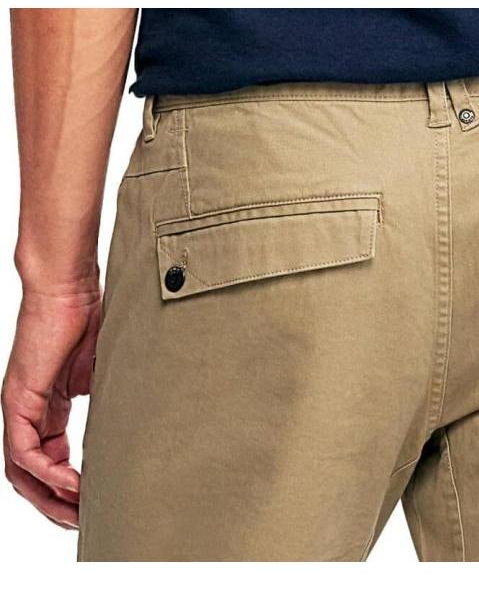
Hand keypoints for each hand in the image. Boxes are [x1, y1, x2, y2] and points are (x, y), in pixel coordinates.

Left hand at [2, 282, 100, 528]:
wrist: (68, 288)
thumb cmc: (86, 318)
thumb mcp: (102, 372)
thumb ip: (105, 401)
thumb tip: (127, 425)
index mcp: (48, 408)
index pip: (48, 460)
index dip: (67, 487)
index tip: (93, 502)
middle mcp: (29, 413)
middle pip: (30, 475)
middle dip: (56, 504)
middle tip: (83, 522)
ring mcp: (20, 407)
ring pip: (22, 470)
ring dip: (48, 498)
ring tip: (78, 514)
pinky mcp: (18, 400)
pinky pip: (25, 451)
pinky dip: (48, 473)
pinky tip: (74, 483)